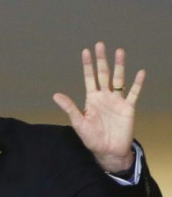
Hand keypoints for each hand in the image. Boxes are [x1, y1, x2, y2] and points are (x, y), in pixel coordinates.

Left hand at [52, 42, 143, 172]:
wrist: (108, 151)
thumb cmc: (92, 138)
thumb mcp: (79, 122)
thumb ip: (70, 108)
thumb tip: (56, 95)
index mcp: (91, 99)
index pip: (89, 78)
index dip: (88, 65)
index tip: (85, 51)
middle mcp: (104, 97)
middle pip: (103, 74)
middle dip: (101, 60)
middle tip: (100, 45)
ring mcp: (117, 101)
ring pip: (118, 79)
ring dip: (119, 66)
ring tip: (119, 51)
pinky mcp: (128, 108)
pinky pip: (133, 93)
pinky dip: (137, 83)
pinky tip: (140, 72)